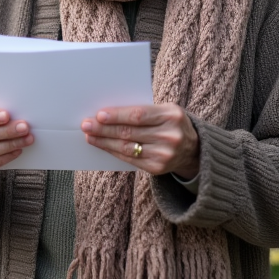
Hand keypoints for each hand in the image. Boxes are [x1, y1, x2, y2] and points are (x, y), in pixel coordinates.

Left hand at [80, 104, 199, 177]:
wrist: (192, 149)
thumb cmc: (170, 124)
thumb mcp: (164, 111)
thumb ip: (142, 110)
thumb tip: (107, 113)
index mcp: (171, 116)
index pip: (138, 115)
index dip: (117, 116)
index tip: (99, 115)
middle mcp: (170, 136)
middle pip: (130, 132)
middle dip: (104, 129)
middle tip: (86, 125)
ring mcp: (164, 154)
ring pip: (127, 147)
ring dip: (104, 142)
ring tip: (89, 136)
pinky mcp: (158, 168)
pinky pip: (130, 159)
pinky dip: (113, 152)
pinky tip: (102, 146)